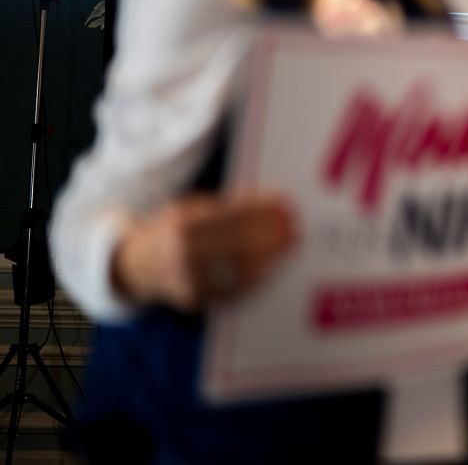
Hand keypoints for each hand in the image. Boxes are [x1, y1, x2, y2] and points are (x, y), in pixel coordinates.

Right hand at [111, 191, 297, 311]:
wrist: (138, 266)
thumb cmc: (174, 231)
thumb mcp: (190, 209)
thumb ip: (226, 206)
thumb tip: (270, 201)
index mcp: (183, 224)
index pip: (233, 214)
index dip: (263, 209)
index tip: (286, 204)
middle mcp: (183, 253)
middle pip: (239, 242)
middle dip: (272, 233)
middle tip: (295, 227)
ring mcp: (188, 280)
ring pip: (240, 268)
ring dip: (271, 256)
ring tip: (290, 245)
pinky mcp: (196, 301)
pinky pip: (233, 290)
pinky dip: (257, 277)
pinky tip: (274, 266)